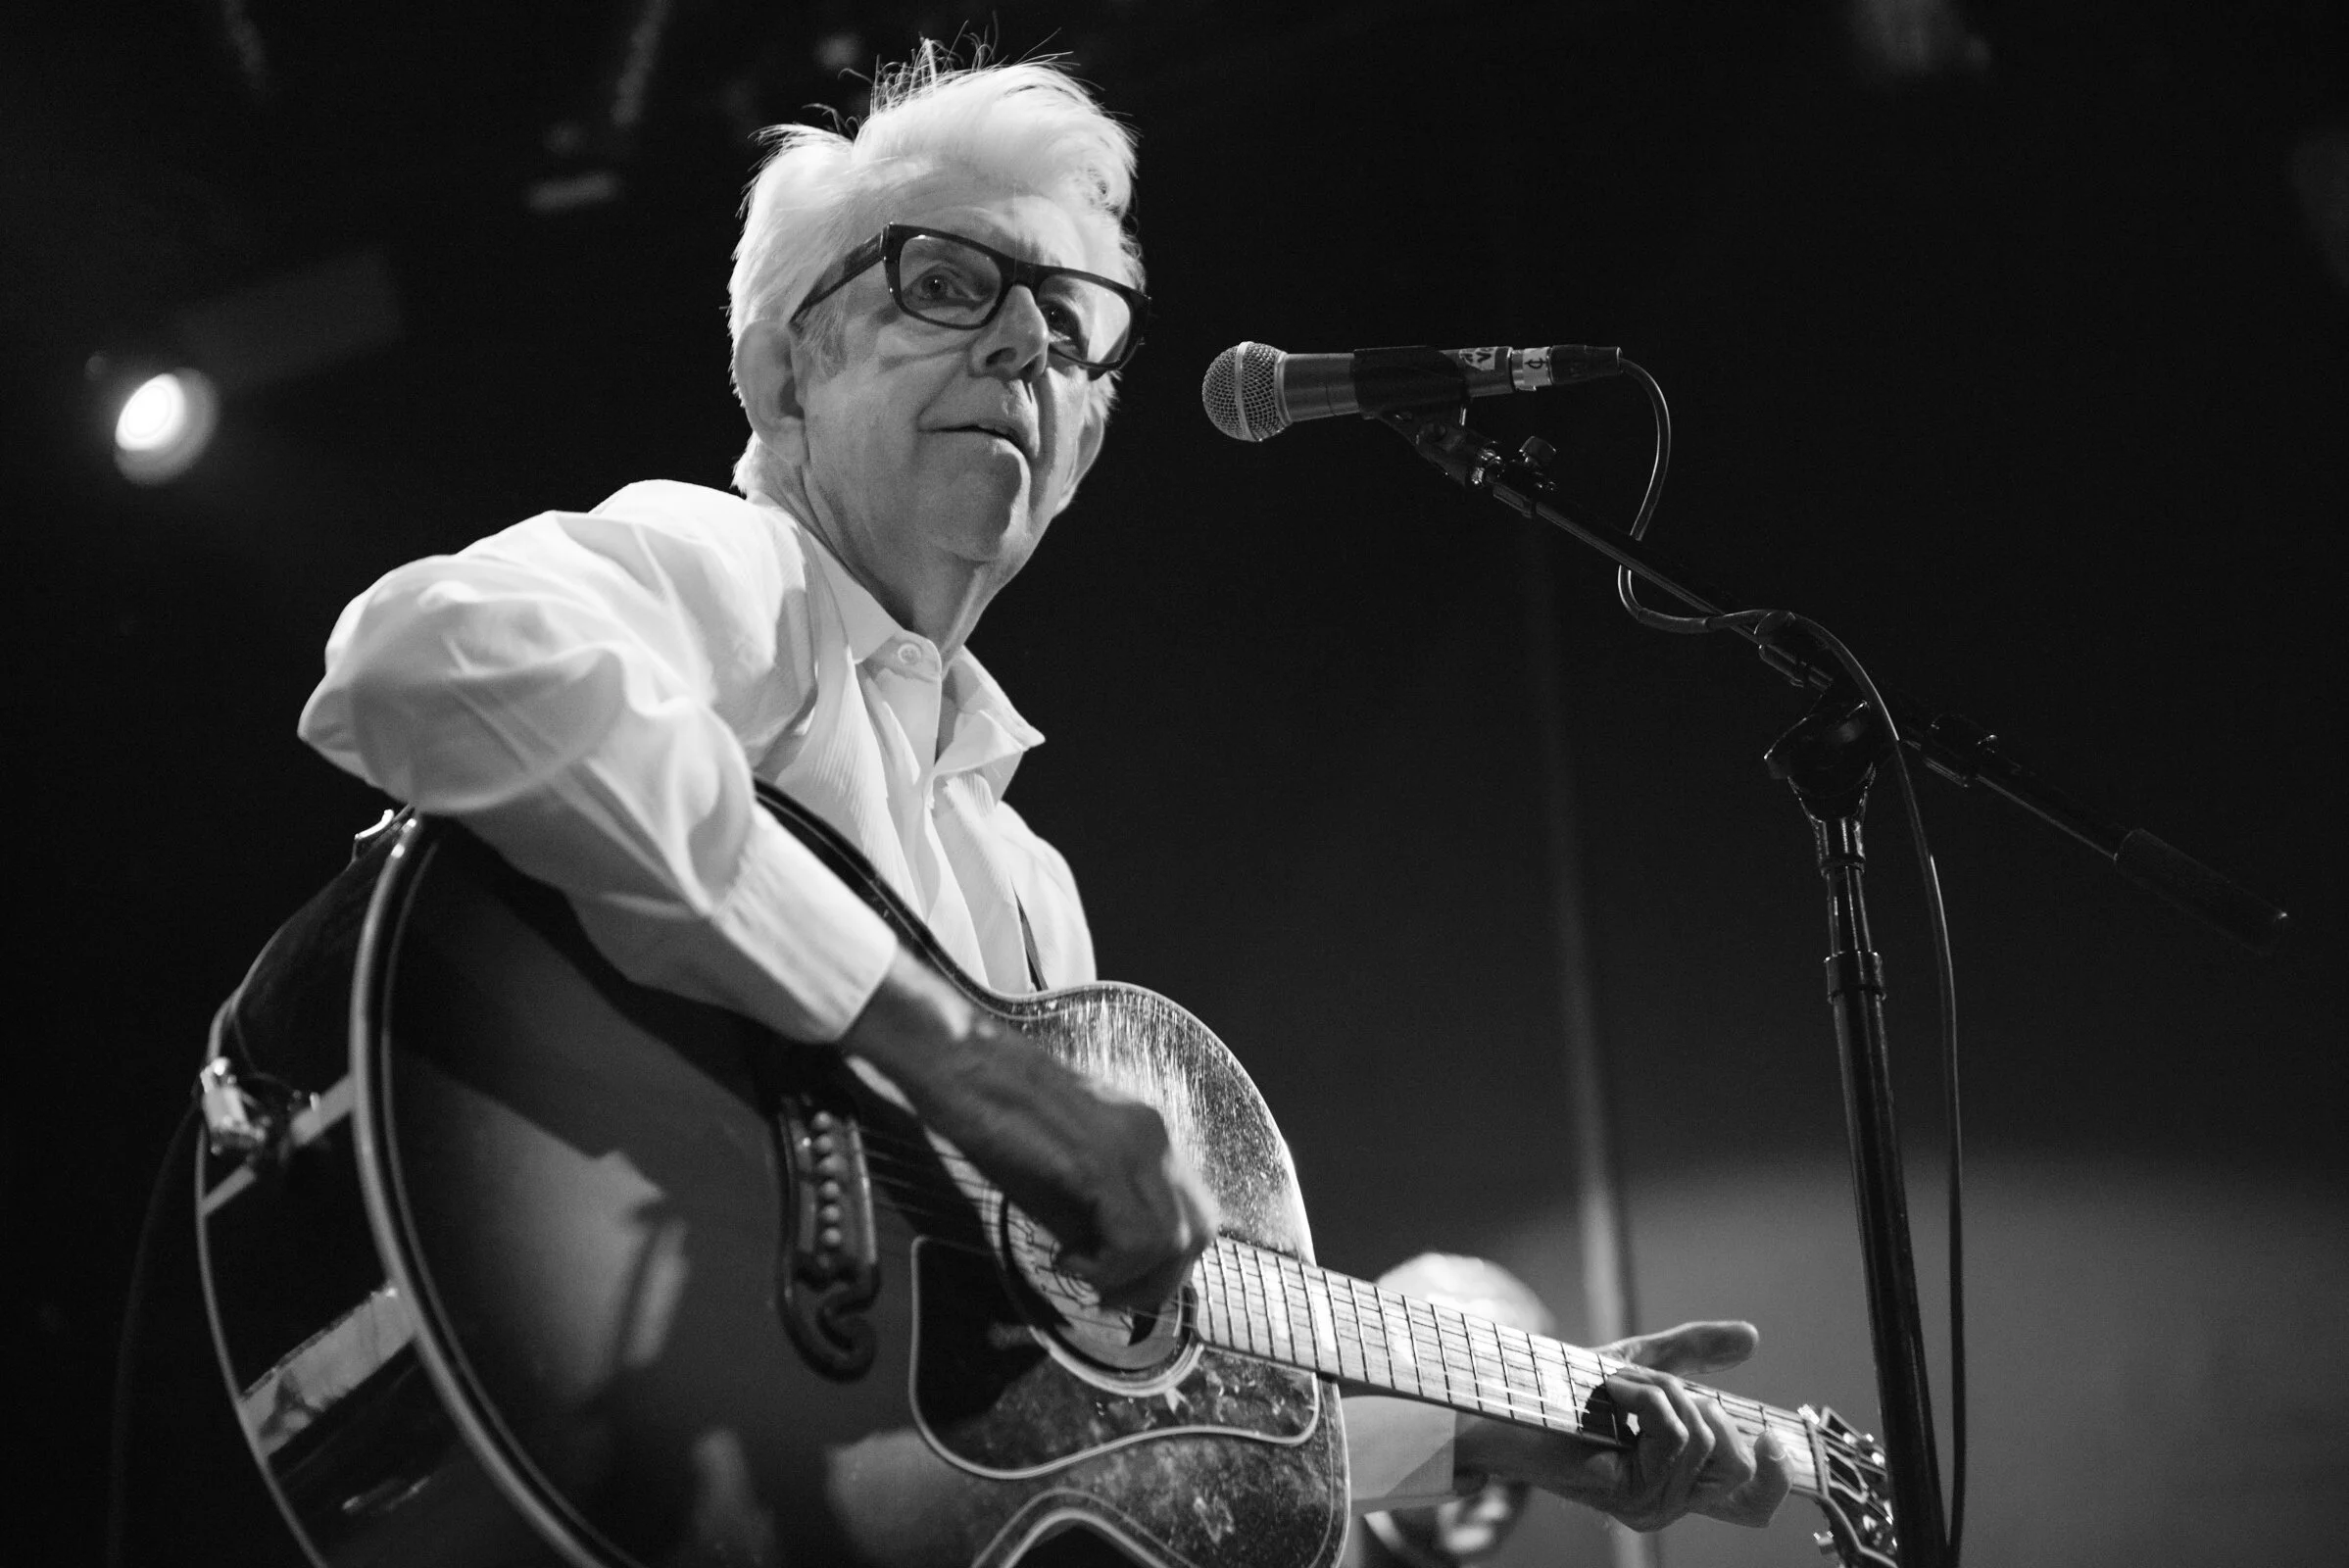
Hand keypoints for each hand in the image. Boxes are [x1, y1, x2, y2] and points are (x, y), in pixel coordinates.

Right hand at [837, 946, 1218, 1308]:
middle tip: (1104, 1293)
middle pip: (1200, 1232)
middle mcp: (1154, 1136)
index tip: (1113, 1284)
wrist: (957, 1061)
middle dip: (1157, 1282)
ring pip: (1177, 1240)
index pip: (1194, 1216)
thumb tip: (1114, 1271)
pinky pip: (1137, 1237)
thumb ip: (1095, 1217)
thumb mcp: (1057, 1176)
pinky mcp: (1100, 1157)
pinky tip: (1065, 1257)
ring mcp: (1133, 1143)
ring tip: (1079, 1270)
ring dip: (1130, 1278)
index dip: (1163, 1267)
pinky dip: (1108, 1268)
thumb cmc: (995, 1116)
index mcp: (1148, 1136)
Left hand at [1455, 1319, 1791, 1531]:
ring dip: (1662, 1392)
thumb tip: (1751, 1336)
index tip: (1771, 1434)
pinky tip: (1612, 1394)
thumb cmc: (1569, 1388)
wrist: (1514, 1397)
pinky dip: (1645, 1396)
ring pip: (1703, 1439)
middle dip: (1706, 1408)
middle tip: (1656, 1390)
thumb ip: (1697, 1352)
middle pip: (1738, 1467)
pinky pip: (1673, 1435)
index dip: (1779, 1476)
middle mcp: (1671, 1503)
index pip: (1755, 1505)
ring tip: (1619, 1388)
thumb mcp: (1644, 1363)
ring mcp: (1650, 1504)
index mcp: (1681, 1481)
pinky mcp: (1628, 1494)